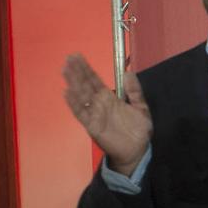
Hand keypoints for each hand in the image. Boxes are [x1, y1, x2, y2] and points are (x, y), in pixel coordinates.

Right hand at [62, 54, 151, 175]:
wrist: (137, 150)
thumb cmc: (138, 130)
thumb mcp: (141, 107)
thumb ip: (135, 91)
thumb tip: (129, 72)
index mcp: (110, 98)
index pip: (95, 80)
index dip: (86, 69)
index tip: (77, 56)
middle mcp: (99, 104)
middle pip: (86, 85)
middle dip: (77, 72)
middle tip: (69, 58)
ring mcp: (94, 114)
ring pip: (81, 96)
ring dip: (74, 83)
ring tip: (66, 70)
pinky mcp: (92, 126)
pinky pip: (82, 113)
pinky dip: (75, 103)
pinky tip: (68, 92)